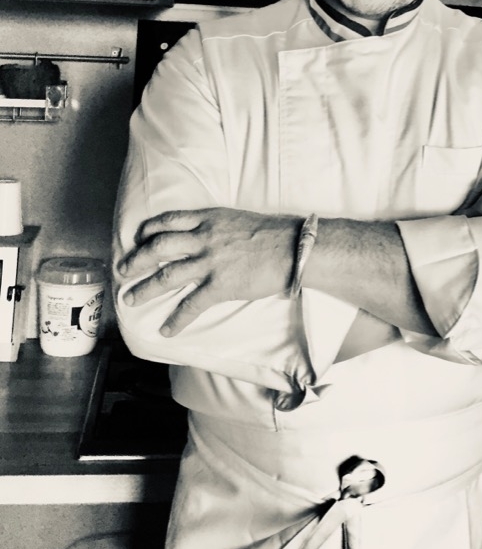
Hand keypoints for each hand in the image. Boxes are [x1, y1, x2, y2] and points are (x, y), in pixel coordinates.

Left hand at [117, 208, 297, 335]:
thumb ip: (217, 226)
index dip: (149, 230)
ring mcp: (211, 262)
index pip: (169, 221)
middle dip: (137, 260)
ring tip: (131, 299)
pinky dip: (176, 318)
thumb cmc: (272, 233)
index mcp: (208, 219)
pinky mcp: (221, 285)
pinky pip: (192, 304)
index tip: (139, 237)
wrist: (293, 248)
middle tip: (123, 270)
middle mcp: (204, 238)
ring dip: (146, 288)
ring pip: (168, 275)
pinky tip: (167, 329)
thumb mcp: (237, 219)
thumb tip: (206, 235)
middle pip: (159, 247)